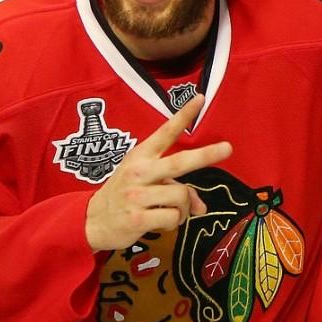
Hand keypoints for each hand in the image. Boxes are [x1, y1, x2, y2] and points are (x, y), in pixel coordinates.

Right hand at [83, 95, 230, 251]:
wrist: (93, 221)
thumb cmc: (125, 196)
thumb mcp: (146, 184)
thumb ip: (175, 187)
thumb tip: (200, 207)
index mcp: (141, 156)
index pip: (165, 132)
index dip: (183, 115)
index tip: (200, 99)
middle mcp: (139, 172)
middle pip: (179, 162)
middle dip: (205, 155)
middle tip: (228, 148)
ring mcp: (137, 195)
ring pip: (182, 196)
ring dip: (183, 208)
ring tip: (169, 211)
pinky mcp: (138, 218)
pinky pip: (174, 218)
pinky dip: (174, 223)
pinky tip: (159, 222)